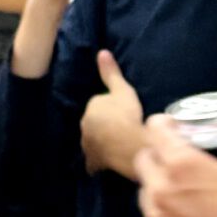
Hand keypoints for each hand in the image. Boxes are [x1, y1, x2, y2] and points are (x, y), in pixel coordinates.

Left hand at [81, 50, 143, 177]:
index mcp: (91, 107)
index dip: (112, 107)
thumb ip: (111, 73)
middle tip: (122, 126)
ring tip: (117, 143)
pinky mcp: (93, 161)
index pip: (99, 104)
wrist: (131, 145)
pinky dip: (97, 162)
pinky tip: (104, 164)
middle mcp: (84, 126)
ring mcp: (88, 145)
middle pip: (94, 122)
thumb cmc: (128, 115)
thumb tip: (102, 52)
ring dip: (100, 141)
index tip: (123, 111)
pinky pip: (93, 161)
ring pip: (93, 141)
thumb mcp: (123, 90)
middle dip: (103, 124)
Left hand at [137, 108, 216, 216]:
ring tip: (181, 184)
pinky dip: (162, 210)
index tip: (176, 126)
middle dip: (158, 152)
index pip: (154, 129)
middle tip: (179, 155)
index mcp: (182, 165)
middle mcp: (162, 189)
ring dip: (158, 181)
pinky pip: (151, 216)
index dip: (164, 123)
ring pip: (145, 188)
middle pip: (144, 158)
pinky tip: (183, 211)